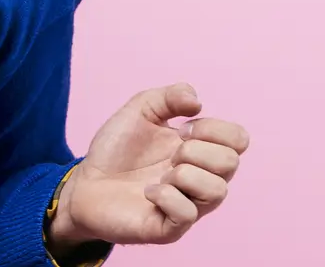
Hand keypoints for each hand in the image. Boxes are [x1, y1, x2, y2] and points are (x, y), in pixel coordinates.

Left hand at [47, 82, 248, 251]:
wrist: (85, 182)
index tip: (182, 129)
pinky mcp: (170, 228)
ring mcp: (189, 206)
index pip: (239, 139)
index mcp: (201, 150)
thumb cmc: (117, 149)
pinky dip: (166, 196)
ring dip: (184, 173)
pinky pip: (187, 213)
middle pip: (231, 163)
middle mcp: (202, 180)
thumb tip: (197, 102)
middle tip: (170, 154)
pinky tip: (148, 192)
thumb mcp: (140, 109)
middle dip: (196, 150)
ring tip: (160, 175)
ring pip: (217, 191)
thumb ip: (170, 96)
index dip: (214, 128)